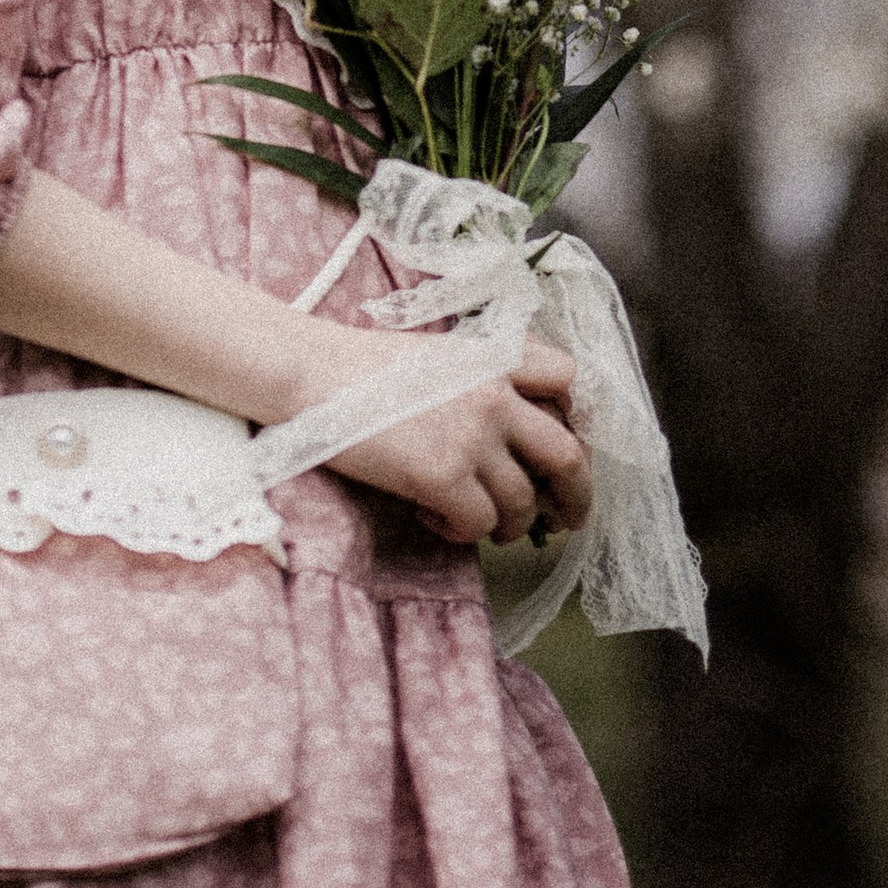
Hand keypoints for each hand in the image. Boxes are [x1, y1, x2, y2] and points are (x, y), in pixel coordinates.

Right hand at [322, 337, 592, 546]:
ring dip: (509, 524)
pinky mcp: (442, 476)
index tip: (562, 443)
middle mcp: (493, 396)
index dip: (573, 415)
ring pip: (523, 503)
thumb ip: (481, 379)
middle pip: (566, 454)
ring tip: (482, 525)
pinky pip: (479, 524)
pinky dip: (463, 532)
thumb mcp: (437, 355)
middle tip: (566, 519)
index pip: (566, 378)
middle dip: (576, 495)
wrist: (311, 373)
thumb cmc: (362, 365)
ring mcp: (471, 438)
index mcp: (493, 359)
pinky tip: (434, 519)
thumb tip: (511, 430)